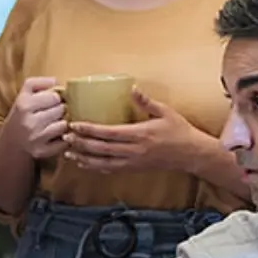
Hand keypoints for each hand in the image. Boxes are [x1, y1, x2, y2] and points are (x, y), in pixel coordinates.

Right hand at [7, 76, 67, 159]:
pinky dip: (64, 139)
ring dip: (63, 124)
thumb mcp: (22, 96)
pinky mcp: (42, 152)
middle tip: (54, 114)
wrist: (9, 146)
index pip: (55, 96)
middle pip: (61, 109)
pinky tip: (56, 137)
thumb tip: (57, 81)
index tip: (53, 102)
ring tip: (55, 124)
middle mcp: (28, 121)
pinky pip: (64, 141)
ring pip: (64, 125)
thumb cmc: (19, 117)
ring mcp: (36, 138)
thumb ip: (37, 84)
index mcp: (23, 104)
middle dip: (61, 110)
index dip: (56, 98)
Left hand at [64, 89, 200, 173]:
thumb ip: (146, 102)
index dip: (89, 130)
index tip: (74, 125)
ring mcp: (133, 162)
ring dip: (84, 158)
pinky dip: (96, 168)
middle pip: (102, 149)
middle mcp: (134, 150)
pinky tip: (85, 164)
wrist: (192, 155)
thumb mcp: (165, 112)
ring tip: (69, 153)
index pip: (109, 133)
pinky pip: (111, 170)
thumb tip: (133, 88)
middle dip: (81, 144)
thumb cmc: (179, 131)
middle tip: (65, 137)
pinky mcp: (134, 169)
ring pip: (103, 163)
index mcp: (140, 134)